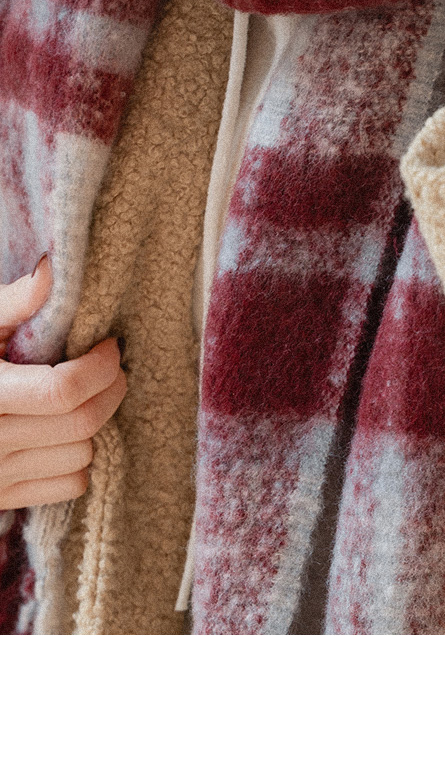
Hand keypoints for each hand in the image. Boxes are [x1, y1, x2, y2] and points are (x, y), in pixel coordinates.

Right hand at [0, 257, 126, 513]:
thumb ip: (14, 302)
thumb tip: (52, 269)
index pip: (60, 391)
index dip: (99, 367)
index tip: (109, 346)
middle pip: (80, 424)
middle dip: (110, 391)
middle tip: (112, 367)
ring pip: (80, 457)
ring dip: (95, 425)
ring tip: (85, 397)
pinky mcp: (4, 498)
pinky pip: (69, 486)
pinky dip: (79, 459)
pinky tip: (64, 432)